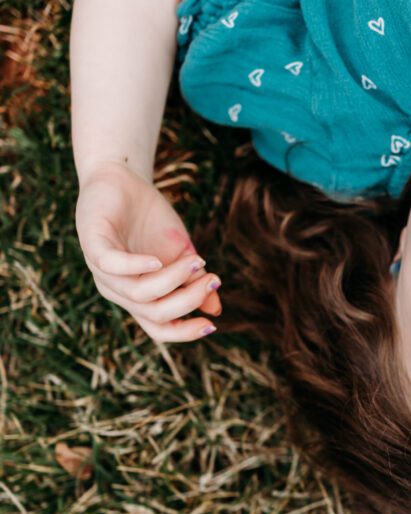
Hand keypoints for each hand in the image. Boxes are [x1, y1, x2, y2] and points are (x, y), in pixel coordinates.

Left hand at [75, 162, 221, 342]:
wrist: (122, 180)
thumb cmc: (150, 220)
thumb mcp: (182, 253)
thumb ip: (195, 280)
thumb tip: (215, 308)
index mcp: (137, 296)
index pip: (158, 328)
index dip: (184, 332)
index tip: (213, 324)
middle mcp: (117, 290)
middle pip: (154, 314)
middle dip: (188, 300)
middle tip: (213, 280)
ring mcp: (102, 270)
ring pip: (139, 292)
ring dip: (173, 280)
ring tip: (197, 261)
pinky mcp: (92, 244)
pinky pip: (112, 265)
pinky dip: (137, 266)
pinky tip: (159, 259)